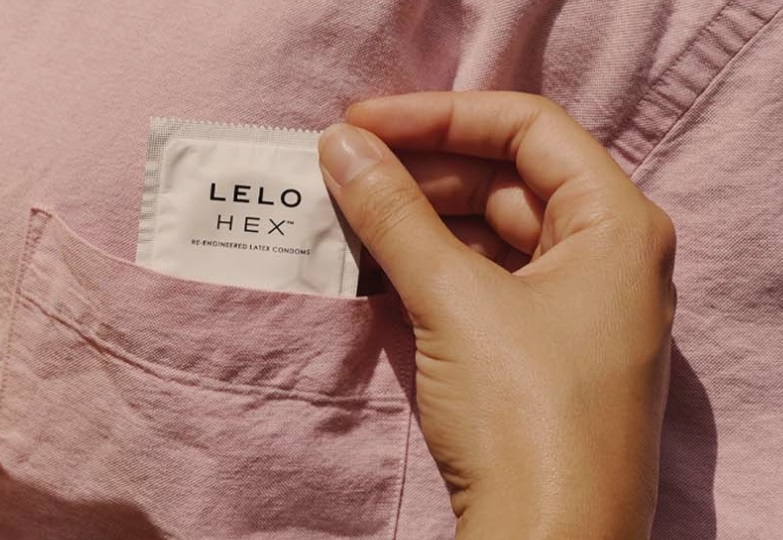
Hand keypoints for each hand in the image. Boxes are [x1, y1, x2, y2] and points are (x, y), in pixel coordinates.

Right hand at [318, 92, 675, 538]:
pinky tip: (373, 262)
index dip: (440, 116)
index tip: (361, 122)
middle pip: (503, 180)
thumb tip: (337, 147)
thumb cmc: (526, 412)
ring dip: (416, 222)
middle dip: (420, 172)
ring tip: (346, 212)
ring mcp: (573, 306)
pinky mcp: (538, 350)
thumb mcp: (453, 299)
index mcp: (616, 224)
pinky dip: (428, 268)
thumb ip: (393, 214)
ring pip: (486, 234)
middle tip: (342, 167)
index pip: (527, 129)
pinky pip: (479, 282)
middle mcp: (606, 257)